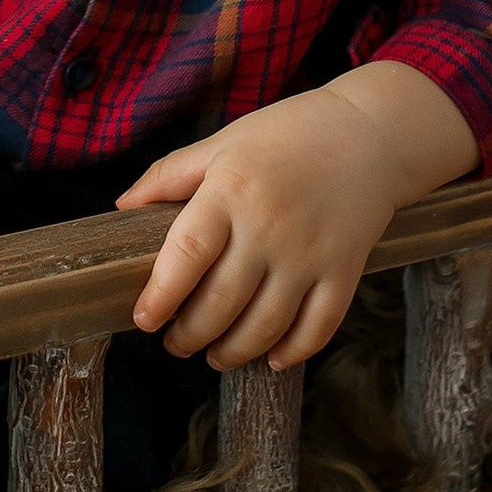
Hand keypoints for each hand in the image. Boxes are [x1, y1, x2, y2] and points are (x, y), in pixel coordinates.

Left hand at [116, 65, 477, 371]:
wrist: (369, 133)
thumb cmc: (286, 135)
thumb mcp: (223, 143)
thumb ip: (169, 175)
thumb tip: (121, 208)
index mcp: (230, 191)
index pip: (186, 256)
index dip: (160, 296)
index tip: (144, 319)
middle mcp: (269, 227)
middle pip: (220, 303)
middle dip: (189, 335)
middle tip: (175, 342)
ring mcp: (310, 253)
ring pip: (264, 326)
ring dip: (232, 352)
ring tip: (214, 355)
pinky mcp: (345, 271)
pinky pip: (317, 328)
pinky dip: (291, 352)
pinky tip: (270, 358)